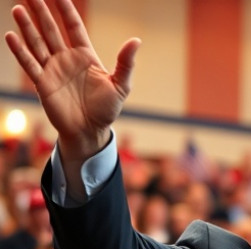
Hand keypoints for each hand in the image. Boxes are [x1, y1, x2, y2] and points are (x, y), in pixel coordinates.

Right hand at [4, 0, 139, 164]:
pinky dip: (20, 51)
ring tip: (18, 9)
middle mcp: (66, 59)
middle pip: (52, 30)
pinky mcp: (43, 84)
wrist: (91, 131)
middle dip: (42, 12)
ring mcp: (53, 70)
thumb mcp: (121, 85)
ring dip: (27, 27)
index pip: (74, 27)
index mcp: (85, 55)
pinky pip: (30, 64)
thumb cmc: (107, 109)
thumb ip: (126, 63)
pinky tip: (11, 36)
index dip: (66, 10)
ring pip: (37, 43)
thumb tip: (136, 40)